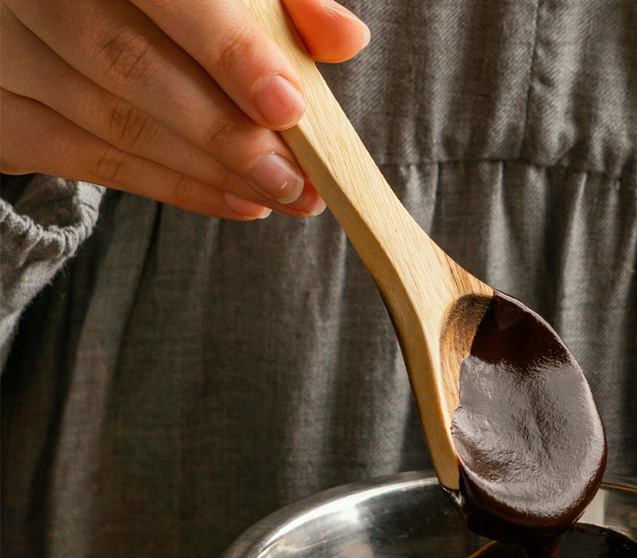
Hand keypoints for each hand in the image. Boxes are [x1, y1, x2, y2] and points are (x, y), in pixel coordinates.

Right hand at [1, 0, 368, 218]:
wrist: (56, 6)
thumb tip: (344, 37)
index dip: (228, 49)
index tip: (289, 106)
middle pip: (129, 63)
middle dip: (224, 133)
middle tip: (294, 179)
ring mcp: (2, 47)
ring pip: (110, 122)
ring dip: (207, 171)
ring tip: (279, 195)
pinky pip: (87, 162)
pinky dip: (173, 188)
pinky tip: (236, 200)